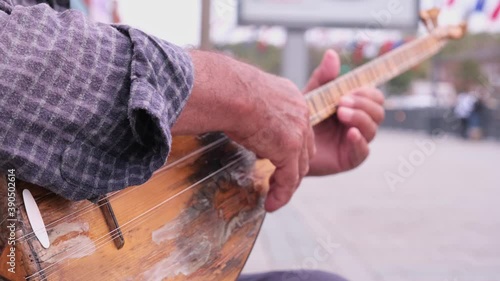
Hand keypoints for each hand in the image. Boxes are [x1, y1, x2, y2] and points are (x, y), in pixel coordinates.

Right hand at [173, 50, 314, 212]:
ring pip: (299, 166)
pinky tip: (272, 204)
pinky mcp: (289, 149)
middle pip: (304, 148)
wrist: (229, 92)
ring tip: (274, 197)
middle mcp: (300, 112)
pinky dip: (281, 194)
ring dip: (288, 184)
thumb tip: (237, 119)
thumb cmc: (227, 90)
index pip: (298, 128)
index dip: (290, 147)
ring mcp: (298, 131)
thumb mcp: (247, 99)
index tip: (276, 160)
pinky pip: (289, 179)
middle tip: (278, 181)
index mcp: (291, 97)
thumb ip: (253, 111)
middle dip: (293, 167)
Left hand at [304, 50, 384, 175]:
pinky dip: (359, 140)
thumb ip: (323, 77)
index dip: (366, 92)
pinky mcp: (350, 159)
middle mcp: (359, 123)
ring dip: (360, 118)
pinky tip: (350, 133)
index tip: (348, 91)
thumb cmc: (302, 118)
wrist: (287, 145)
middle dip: (363, 104)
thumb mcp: (312, 95)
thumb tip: (331, 53)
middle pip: (378, 111)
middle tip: (341, 102)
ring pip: (373, 128)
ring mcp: (356, 141)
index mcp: (355, 106)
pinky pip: (363, 151)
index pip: (374, 96)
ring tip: (341, 113)